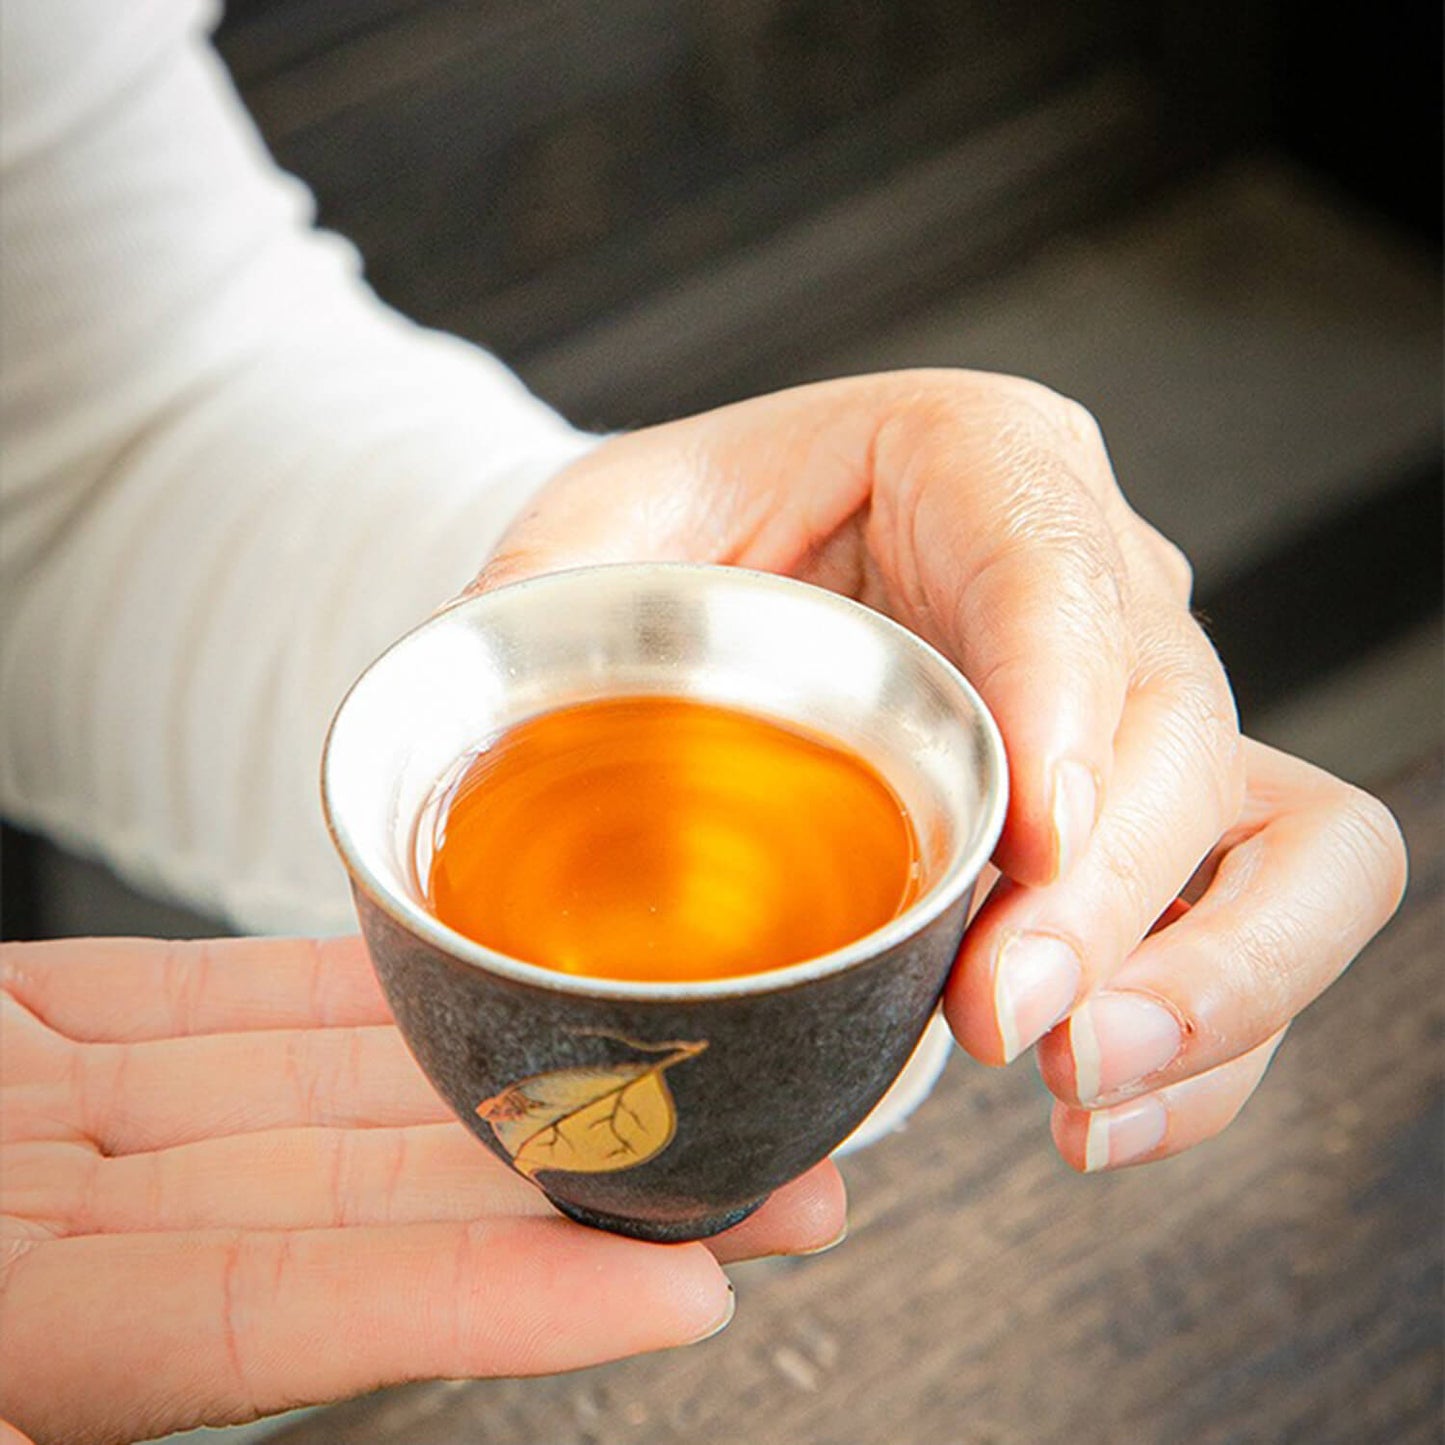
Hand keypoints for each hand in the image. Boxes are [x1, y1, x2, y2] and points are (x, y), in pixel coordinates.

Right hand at [0, 937, 843, 1444]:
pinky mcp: (44, 1030)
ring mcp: (70, 1132)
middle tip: (769, 1172)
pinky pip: (221, 1005)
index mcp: (44, 1356)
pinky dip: (358, 990)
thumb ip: (79, 1383)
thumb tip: (175, 1370)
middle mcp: (82, 1241)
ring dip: (513, 1070)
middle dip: (576, 1187)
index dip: (502, 1302)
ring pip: (328, 1090)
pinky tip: (486, 978)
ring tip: (697, 1067)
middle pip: (371, 1205)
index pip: (305, 1324)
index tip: (680, 1285)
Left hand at [475, 370, 1406, 1168]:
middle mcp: (1100, 582)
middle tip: (1003, 1019)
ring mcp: (1144, 716)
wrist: (755, 585)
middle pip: (1180, 732)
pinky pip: (1254, 931)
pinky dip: (1211, 1046)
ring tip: (1084, 1089)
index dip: (1066, 699)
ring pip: (1297, 845)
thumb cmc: (695, 541)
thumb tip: (474, 718)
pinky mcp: (1155, 830)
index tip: (1025, 841)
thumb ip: (541, 602)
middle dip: (1116, 896)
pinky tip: (1100, 1118)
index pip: (1056, 563)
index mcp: (977, 463)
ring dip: (1217, 984)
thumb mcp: (604, 529)